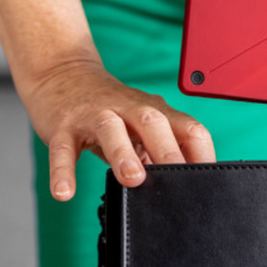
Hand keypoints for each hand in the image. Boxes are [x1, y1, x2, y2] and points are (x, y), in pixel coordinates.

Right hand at [20, 59, 215, 199]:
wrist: (61, 74)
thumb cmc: (107, 109)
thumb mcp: (138, 125)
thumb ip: (156, 151)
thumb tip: (178, 187)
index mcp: (153, 111)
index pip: (188, 128)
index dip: (201, 155)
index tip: (205, 185)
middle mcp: (126, 108)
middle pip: (152, 122)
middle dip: (168, 151)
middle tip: (178, 183)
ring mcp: (93, 114)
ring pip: (110, 128)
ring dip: (123, 153)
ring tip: (132, 179)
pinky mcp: (63, 125)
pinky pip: (63, 149)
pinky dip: (62, 171)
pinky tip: (64, 192)